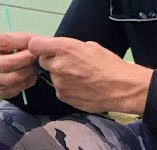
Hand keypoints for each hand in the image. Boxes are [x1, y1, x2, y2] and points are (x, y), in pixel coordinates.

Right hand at [0, 32, 39, 98]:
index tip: (37, 40)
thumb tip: (39, 42)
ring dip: (28, 71)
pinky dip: (28, 80)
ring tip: (35, 64)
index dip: (23, 40)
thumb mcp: (13, 38)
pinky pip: (17, 87)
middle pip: (7, 63)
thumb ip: (23, 39)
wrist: (2, 65)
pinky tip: (31, 73)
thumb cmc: (11, 47)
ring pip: (12, 78)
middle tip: (38, 55)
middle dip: (26, 59)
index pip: (4, 41)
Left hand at [27, 36, 152, 114]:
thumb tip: (61, 51)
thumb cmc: (108, 65)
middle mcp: (58, 65)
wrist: (120, 88)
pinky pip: (59, 89)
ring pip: (52, 76)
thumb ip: (70, 48)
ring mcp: (58, 83)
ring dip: (61, 75)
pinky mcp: (62, 96)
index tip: (45, 49)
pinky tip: (81, 86)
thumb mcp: (90, 46)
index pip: (35, 45)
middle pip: (43, 61)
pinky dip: (66, 87)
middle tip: (69, 62)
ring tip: (80, 76)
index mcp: (64, 48)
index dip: (40, 47)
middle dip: (52, 61)